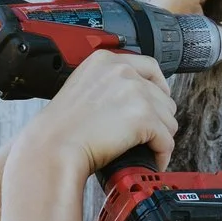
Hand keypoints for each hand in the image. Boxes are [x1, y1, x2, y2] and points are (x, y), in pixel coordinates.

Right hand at [21, 51, 176, 174]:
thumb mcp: (81, 87)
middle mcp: (123, 71)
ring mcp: (135, 92)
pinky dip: (162, 154)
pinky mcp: (143, 117)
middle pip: (163, 96)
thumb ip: (106, 85)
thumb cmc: (61, 128)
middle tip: (148, 135)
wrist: (53, 147)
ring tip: (147, 149)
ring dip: (161, 137)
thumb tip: (130, 99)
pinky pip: (166, 140)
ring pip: (168, 119)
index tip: (156, 102)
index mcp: (105, 60)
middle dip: (158, 118)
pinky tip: (152, 160)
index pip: (150, 66)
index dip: (158, 88)